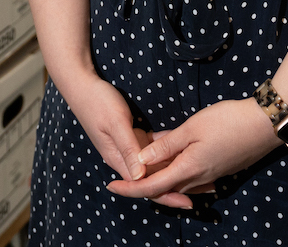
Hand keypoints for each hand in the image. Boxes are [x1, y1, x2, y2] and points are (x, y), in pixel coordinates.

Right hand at [55, 74, 189, 207]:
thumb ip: (128, 148)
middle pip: (153, 179)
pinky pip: (153, 150)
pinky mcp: (132, 137)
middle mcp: (125, 159)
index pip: (146, 186)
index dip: (168, 195)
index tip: (188, 201)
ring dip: (175, 168)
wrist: (82, 85)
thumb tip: (141, 177)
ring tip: (199, 171)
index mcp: (119, 160)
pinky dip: (168, 150)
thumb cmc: (98, 102)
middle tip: (205, 188)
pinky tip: (184, 147)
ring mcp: (129, 148)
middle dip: (177, 185)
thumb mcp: (116, 123)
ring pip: (155, 166)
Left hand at [105, 99, 280, 208]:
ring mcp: (211, 176)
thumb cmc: (227, 122)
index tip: (110, 186)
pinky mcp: (220, 169)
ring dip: (160, 175)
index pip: (151, 186)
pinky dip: (177, 170)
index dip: (129, 188)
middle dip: (142, 182)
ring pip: (178, 182)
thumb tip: (141, 159)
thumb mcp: (191, 129)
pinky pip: (192, 176)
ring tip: (144, 159)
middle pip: (164, 187)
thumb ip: (166, 145)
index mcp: (188, 170)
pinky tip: (173, 155)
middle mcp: (199, 179)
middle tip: (124, 170)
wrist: (265, 125)